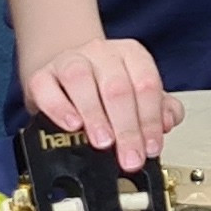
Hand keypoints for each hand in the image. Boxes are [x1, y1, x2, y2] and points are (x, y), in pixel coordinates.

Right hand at [25, 37, 179, 170]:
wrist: (67, 76)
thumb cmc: (104, 88)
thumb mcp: (138, 95)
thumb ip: (161, 109)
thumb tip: (168, 122)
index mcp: (131, 54)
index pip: (146, 84)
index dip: (151, 119)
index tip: (150, 147)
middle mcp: (101, 53)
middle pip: (117, 87)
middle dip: (127, 129)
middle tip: (129, 157)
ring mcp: (69, 61)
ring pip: (81, 81)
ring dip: (95, 116)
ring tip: (103, 142)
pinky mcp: (41, 75)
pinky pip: (46, 87)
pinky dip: (59, 108)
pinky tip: (72, 125)